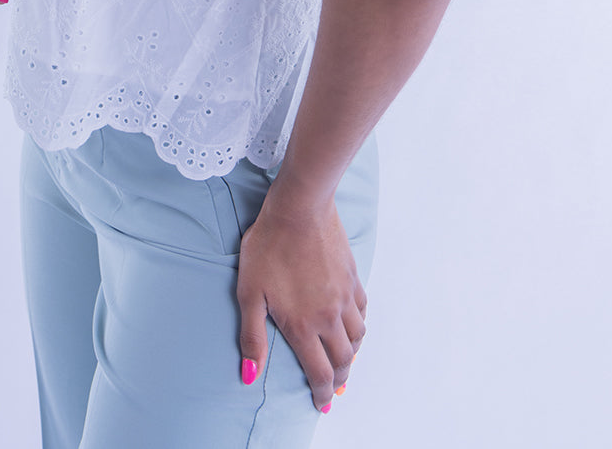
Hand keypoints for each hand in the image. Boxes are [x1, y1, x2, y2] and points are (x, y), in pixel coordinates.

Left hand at [237, 183, 365, 412]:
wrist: (299, 208)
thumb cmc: (268, 246)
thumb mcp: (249, 292)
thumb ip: (252, 337)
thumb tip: (249, 376)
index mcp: (303, 325)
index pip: (319, 373)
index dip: (322, 393)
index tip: (321, 404)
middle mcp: (329, 316)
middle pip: (343, 360)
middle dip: (339, 379)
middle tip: (333, 388)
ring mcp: (345, 296)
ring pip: (357, 338)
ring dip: (352, 355)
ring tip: (344, 361)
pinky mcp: (352, 277)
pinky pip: (363, 311)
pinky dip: (359, 326)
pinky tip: (352, 325)